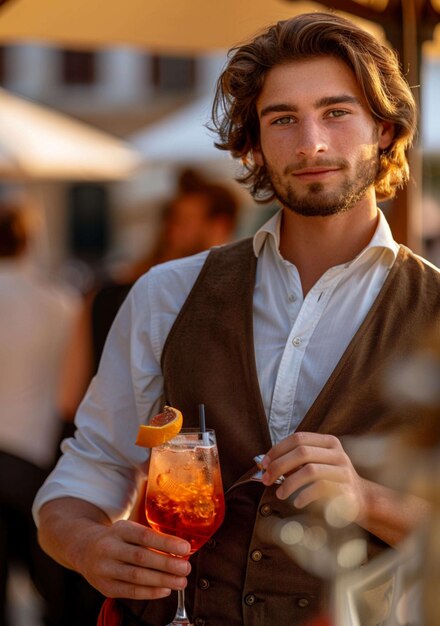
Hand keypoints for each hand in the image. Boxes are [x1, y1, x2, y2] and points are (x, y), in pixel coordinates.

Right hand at [76, 519, 190, 599]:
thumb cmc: (117, 538)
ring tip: (181, 582)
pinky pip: (130, 592)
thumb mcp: (129, 529)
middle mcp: (110, 548)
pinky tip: (166, 590)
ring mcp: (105, 568)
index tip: (186, 548)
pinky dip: (150, 592)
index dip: (166, 543)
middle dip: (167, 564)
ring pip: (136, 577)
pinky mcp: (105, 587)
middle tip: (186, 568)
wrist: (85, 549)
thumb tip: (181, 549)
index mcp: (120, 529)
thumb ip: (150, 537)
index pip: (144, 536)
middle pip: (141, 557)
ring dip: (162, 580)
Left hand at [261, 432, 365, 518]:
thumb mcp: (315, 465)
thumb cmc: (330, 481)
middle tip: (266, 480)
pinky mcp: (346, 489)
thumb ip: (295, 461)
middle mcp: (337, 453)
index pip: (298, 438)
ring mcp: (343, 470)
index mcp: (328, 442)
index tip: (264, 464)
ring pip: (310, 470)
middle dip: (279, 466)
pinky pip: (320, 489)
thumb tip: (266, 464)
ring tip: (280, 494)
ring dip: (289, 483)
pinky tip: (297, 502)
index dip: (278, 449)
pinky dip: (304, 495)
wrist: (360, 500)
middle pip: (302, 452)